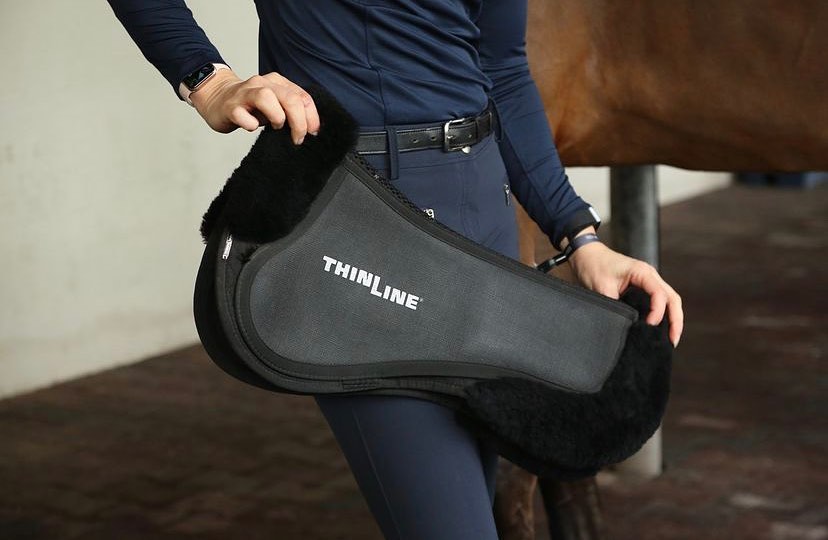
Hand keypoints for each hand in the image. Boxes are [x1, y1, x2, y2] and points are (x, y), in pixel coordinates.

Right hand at [189, 70, 320, 143]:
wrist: (217, 98)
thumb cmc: (250, 105)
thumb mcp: (275, 104)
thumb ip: (291, 110)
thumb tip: (311, 128)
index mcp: (277, 83)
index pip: (302, 96)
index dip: (311, 116)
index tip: (313, 132)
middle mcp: (262, 84)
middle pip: (289, 98)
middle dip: (299, 121)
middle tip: (298, 138)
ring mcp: (245, 94)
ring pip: (266, 97)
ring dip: (277, 116)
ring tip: (276, 126)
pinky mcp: (230, 107)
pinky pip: (242, 115)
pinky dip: (250, 124)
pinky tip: (252, 127)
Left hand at [566, 231, 683, 346]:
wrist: (586, 255)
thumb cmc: (594, 266)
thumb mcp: (601, 288)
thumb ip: (614, 305)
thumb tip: (623, 324)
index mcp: (642, 272)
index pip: (659, 294)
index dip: (658, 312)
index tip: (650, 325)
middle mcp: (650, 275)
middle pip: (672, 298)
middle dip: (675, 320)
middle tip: (673, 340)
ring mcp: (648, 281)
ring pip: (669, 300)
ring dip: (673, 318)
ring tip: (671, 338)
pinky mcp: (643, 287)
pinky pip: (660, 300)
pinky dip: (664, 314)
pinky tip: (661, 328)